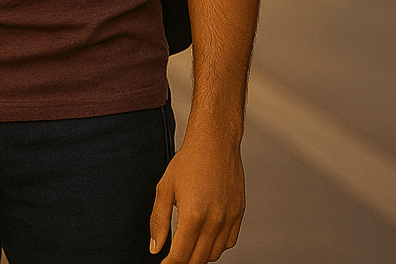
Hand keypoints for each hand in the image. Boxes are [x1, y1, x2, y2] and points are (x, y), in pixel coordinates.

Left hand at [149, 134, 244, 262]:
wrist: (215, 143)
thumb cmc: (188, 162)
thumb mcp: (165, 189)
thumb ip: (159, 222)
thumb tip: (155, 248)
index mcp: (193, 215)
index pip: (181, 255)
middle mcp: (214, 220)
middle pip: (198, 260)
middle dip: (184, 262)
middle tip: (173, 257)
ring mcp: (229, 218)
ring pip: (215, 254)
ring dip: (200, 255)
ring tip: (188, 245)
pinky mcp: (239, 213)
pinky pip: (229, 242)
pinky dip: (216, 245)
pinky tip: (205, 236)